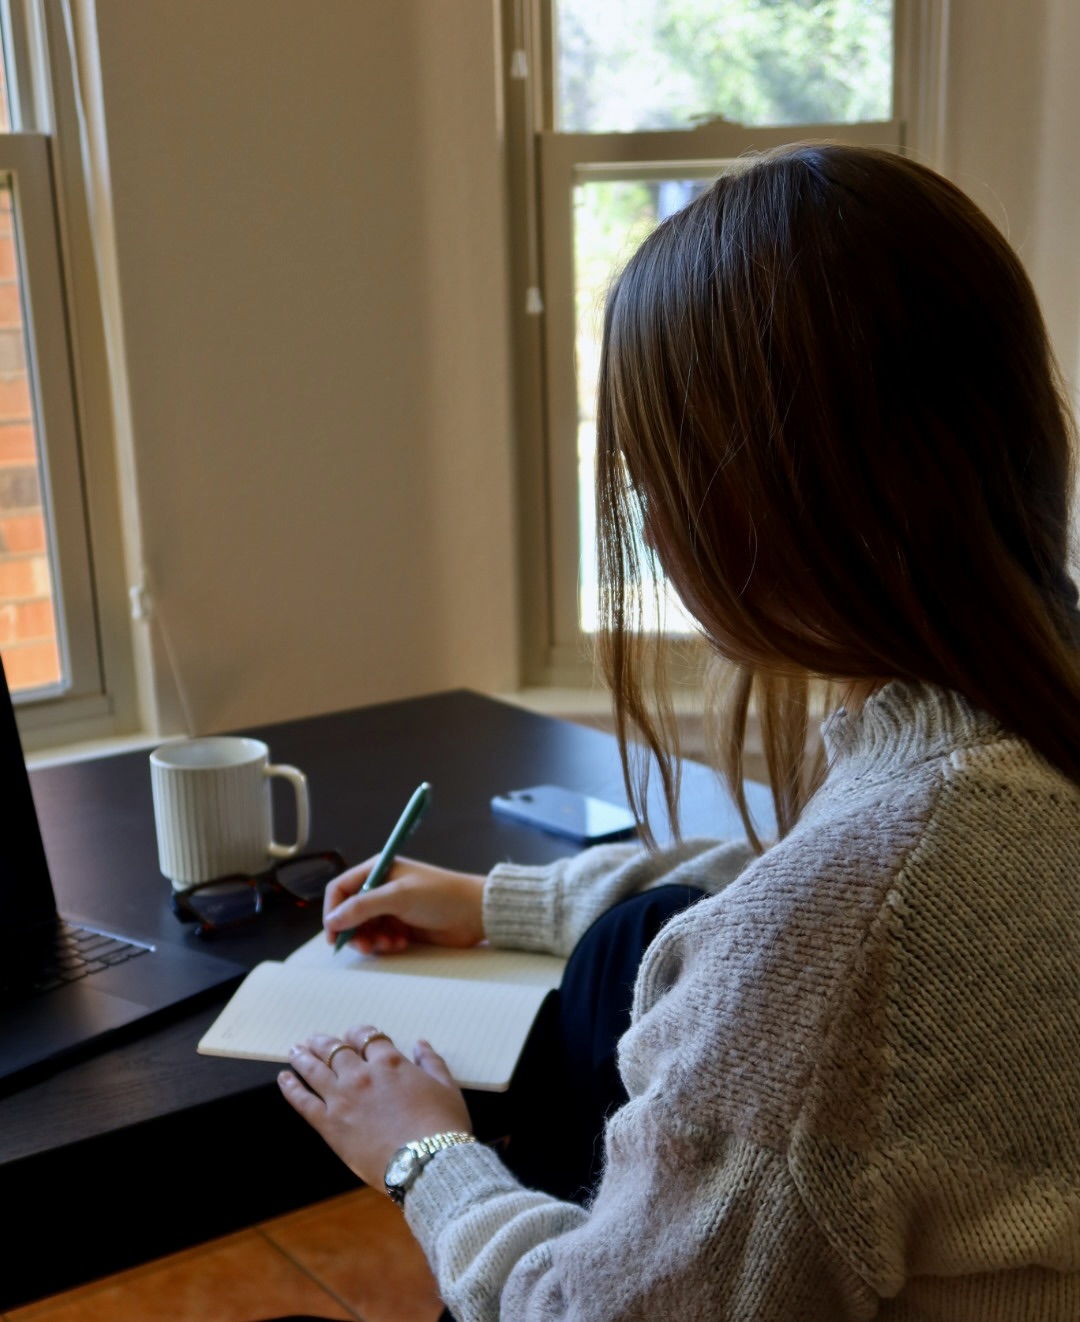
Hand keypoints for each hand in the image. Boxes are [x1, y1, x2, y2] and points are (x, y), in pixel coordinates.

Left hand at [278, 1026, 471, 1187]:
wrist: (426, 1163)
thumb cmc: (442, 1127)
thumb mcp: (446, 1088)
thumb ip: (432, 1063)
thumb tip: (421, 1044)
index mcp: (390, 1063)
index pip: (367, 1037)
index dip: (358, 1034)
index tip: (353, 1036)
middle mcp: (362, 1075)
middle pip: (336, 1050)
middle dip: (324, 1042)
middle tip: (314, 1039)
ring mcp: (343, 1099)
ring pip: (315, 1070)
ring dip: (303, 1057)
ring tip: (294, 1050)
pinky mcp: (331, 1125)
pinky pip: (304, 1102)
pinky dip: (292, 1088)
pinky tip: (284, 1078)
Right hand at [323, 856, 485, 953]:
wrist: (475, 913)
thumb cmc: (441, 895)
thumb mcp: (399, 897)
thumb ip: (363, 907)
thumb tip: (332, 920)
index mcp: (378, 870)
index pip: (340, 889)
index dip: (333, 911)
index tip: (334, 934)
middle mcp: (381, 888)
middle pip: (349, 913)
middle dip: (354, 931)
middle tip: (366, 946)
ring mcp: (391, 908)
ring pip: (364, 929)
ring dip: (372, 940)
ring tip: (390, 943)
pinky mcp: (401, 926)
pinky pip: (380, 939)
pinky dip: (386, 944)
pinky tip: (402, 943)